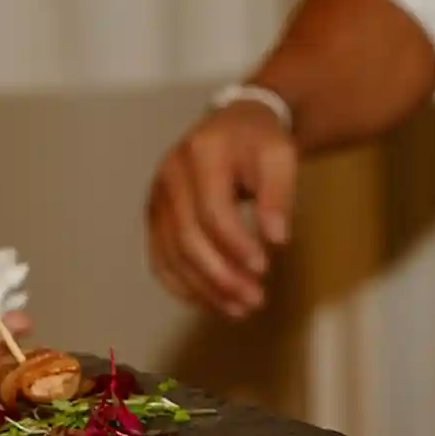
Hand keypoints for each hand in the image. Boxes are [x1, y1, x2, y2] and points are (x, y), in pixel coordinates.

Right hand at [147, 101, 296, 318]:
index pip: (212, 210)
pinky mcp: (153, 219)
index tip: (263, 268)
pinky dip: (184, 288)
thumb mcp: (280, 156)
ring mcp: (156, 199)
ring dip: (205, 289)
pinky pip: (161, 261)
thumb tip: (276, 239)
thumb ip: (279, 194)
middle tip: (255, 301)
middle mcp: (169, 176)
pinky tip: (211, 302)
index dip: (236, 244)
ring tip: (240, 309)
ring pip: (172, 256)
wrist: (232, 126)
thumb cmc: (259, 143)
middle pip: (187, 238)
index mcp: (201, 154)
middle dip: (221, 276)